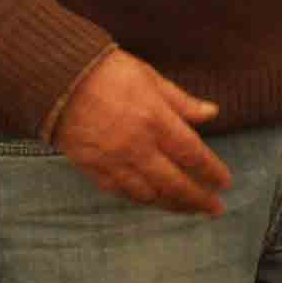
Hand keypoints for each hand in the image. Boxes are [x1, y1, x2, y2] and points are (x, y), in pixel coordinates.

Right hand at [50, 49, 230, 216]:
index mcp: (155, 121)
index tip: (225, 183)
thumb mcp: (151, 78)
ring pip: (149, 195)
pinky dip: (142, 200)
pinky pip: (122, 193)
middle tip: (216, 209)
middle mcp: (137, 147)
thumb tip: (212, 113)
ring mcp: (113, 162)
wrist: (55, 80)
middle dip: (198, 199)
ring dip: (173, 205)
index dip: (212, 172)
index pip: (192, 155)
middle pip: (175, 183)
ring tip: (190, 209)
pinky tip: (154, 201)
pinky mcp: (92, 169)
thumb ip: (182, 102)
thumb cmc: (107, 72)